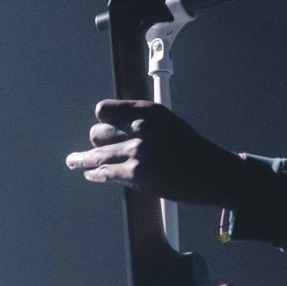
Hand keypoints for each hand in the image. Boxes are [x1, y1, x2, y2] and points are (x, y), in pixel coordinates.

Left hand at [66, 100, 243, 205]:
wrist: (213, 173)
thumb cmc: (194, 150)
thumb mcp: (169, 123)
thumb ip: (142, 123)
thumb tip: (118, 130)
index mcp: (147, 111)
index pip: (104, 110)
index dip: (103, 121)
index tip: (102, 126)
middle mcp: (139, 127)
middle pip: (98, 133)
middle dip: (98, 143)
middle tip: (96, 150)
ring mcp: (135, 151)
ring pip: (97, 155)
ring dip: (83, 160)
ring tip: (73, 161)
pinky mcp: (135, 173)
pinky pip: (105, 173)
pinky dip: (95, 174)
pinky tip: (90, 174)